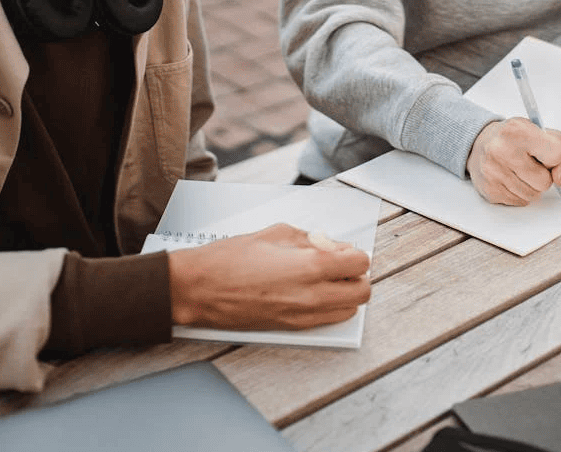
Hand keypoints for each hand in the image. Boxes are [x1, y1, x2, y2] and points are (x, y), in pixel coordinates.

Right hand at [167, 224, 370, 330]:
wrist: (199, 289)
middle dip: (356, 276)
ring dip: (345, 294)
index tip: (342, 250)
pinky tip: (310, 292)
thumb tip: (330, 244)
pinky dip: (329, 307)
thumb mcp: (276, 233)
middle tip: (340, 265)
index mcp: (311, 266)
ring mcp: (303, 315)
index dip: (354, 254)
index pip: (360, 263)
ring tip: (325, 279)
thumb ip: (310, 239)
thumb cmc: (230, 258)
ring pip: (348, 310)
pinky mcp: (291, 327)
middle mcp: (313, 295)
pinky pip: (327, 320)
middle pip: (362, 292)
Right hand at [466, 119, 560, 205]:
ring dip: (532, 186)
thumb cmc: (516, 138)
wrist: (482, 142)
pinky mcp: (488, 189)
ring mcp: (493, 171)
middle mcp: (502, 150)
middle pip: (544, 182)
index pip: (557, 155)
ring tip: (521, 170)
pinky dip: (519, 192)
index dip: (559, 160)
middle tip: (532, 164)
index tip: (551, 156)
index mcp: (519, 131)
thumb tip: (560, 179)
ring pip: (532, 195)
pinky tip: (511, 177)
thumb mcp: (544, 135)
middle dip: (543, 176)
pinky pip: (519, 201)